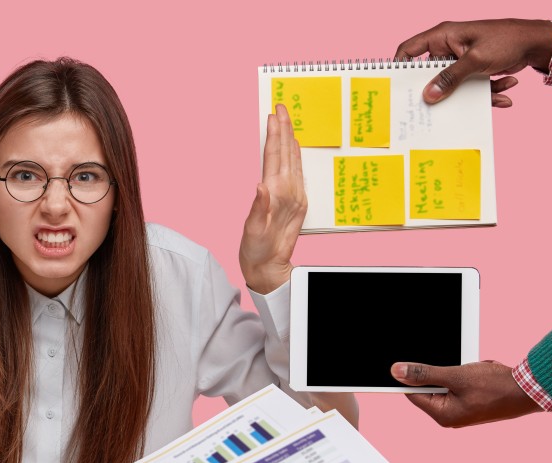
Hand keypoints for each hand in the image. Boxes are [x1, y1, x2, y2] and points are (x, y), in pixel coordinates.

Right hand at [239, 103, 305, 293]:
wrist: (271, 269)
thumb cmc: (258, 251)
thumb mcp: (253, 230)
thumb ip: (258, 206)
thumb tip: (260, 185)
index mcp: (277, 194)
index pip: (274, 156)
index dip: (273, 133)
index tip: (273, 114)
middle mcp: (289, 191)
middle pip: (286, 152)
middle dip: (285, 127)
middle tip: (283, 105)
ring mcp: (296, 196)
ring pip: (293, 159)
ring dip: (291, 137)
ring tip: (288, 120)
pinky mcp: (298, 202)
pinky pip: (297, 171)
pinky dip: (294, 154)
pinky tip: (293, 147)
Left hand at [391, 360, 540, 426]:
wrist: (529, 390)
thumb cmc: (496, 386)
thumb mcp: (456, 375)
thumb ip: (424, 373)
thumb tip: (397, 372)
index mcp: (443, 415)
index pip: (413, 393)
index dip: (411, 377)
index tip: (410, 364)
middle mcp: (450, 417)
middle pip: (430, 388)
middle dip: (441, 373)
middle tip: (460, 370)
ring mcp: (461, 411)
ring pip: (447, 383)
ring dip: (456, 372)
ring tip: (473, 373)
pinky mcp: (471, 404)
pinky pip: (459, 385)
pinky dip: (466, 375)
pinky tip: (479, 374)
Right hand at [394, 19, 551, 105]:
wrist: (537, 42)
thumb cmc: (506, 39)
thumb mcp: (476, 60)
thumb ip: (450, 78)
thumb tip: (428, 95)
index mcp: (443, 37)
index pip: (410, 49)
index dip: (399, 66)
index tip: (396, 87)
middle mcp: (449, 48)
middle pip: (431, 74)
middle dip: (440, 90)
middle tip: (436, 106)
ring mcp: (461, 60)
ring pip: (455, 84)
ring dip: (472, 94)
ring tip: (492, 98)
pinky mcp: (474, 70)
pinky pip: (472, 87)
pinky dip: (487, 94)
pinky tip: (504, 96)